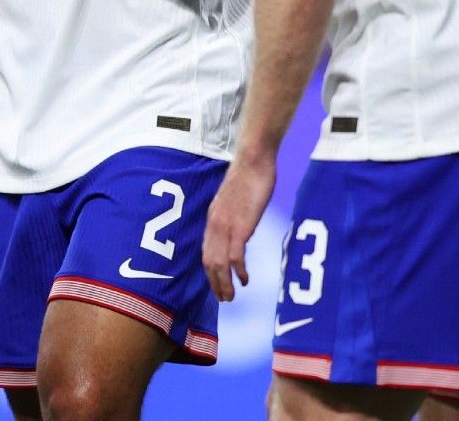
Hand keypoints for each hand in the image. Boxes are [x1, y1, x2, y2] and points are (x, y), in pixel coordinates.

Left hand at [203, 157, 275, 301]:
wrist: (253, 160)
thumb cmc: (249, 175)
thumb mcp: (236, 199)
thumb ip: (234, 215)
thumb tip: (240, 228)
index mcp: (213, 218)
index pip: (206, 251)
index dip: (210, 271)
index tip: (216, 285)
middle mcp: (215, 224)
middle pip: (209, 261)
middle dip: (215, 283)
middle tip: (224, 299)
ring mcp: (226, 226)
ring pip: (219, 262)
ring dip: (224, 283)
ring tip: (231, 297)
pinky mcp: (240, 226)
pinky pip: (235, 255)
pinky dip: (238, 271)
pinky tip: (245, 279)